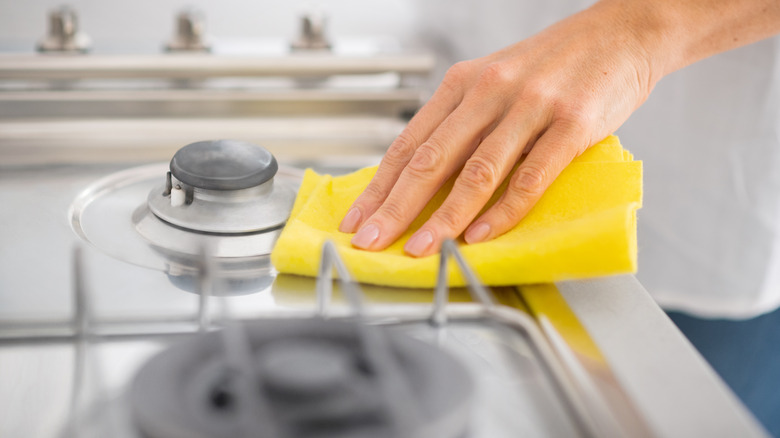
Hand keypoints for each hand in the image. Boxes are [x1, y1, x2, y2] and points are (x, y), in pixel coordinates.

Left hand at [338, 0, 779, 256]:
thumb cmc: (556, 64)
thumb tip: (427, 179)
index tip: (358, 218)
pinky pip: (529, 177)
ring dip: (442, 218)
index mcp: (463, 83)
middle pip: (430, 160)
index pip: (409, 143)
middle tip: (371, 241)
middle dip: (395, 208)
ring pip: (475, 173)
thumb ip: (464, 123)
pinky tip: (479, 235)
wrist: (622, 33)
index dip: (379, 186)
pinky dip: (502, 212)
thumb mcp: (496, 81)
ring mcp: (530, 107)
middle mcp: (489, 91)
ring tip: (420, 249)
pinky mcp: (571, 124)